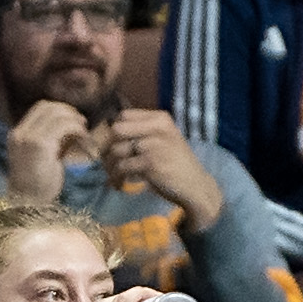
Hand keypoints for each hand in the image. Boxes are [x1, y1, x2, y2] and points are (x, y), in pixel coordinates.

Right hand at [4, 99, 97, 203]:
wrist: (28, 202)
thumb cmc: (38, 185)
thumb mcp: (39, 158)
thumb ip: (48, 141)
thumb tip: (69, 128)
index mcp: (17, 134)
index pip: (40, 108)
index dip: (60, 109)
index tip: (75, 119)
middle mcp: (20, 132)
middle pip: (47, 106)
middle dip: (69, 111)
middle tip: (83, 123)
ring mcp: (28, 138)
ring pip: (57, 114)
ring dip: (75, 121)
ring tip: (85, 133)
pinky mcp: (40, 145)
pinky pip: (64, 127)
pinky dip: (78, 130)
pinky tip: (85, 140)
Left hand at [101, 108, 223, 230]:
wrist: (196, 186)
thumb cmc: (177, 163)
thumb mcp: (165, 139)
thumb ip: (142, 130)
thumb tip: (106, 130)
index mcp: (161, 119)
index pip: (124, 116)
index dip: (117, 131)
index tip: (118, 144)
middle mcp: (158, 128)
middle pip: (116, 130)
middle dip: (110, 145)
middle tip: (112, 160)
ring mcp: (154, 146)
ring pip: (116, 150)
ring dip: (110, 166)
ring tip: (115, 175)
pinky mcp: (150, 164)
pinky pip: (121, 167)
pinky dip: (116, 178)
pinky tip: (120, 184)